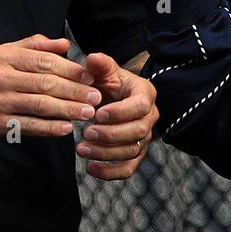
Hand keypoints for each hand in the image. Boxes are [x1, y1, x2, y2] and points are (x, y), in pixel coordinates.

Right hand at [0, 34, 101, 140]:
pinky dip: (50, 128)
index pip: (44, 61)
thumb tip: (65, 44)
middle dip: (75, 91)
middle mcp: (1, 76)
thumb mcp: (3, 52)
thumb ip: (34, 46)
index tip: (90, 77)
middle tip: (96, 97)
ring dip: (68, 110)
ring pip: (40, 105)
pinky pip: (28, 126)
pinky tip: (66, 129)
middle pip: (46, 83)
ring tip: (88, 113)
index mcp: (5, 56)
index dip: (70, 69)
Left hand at [76, 52, 157, 179]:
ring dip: (106, 153)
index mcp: (145, 94)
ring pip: (132, 151)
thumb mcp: (105, 70)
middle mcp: (149, 117)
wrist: (114, 96)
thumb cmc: (109, 81)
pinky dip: (110, 172)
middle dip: (111, 135)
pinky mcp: (135, 153)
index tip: (98, 115)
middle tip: (86, 133)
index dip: (120, 113)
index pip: (140, 106)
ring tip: (81, 148)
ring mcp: (144, 137)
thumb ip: (100, 64)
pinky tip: (90, 168)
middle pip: (138, 132)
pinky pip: (128, 169)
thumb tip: (92, 59)